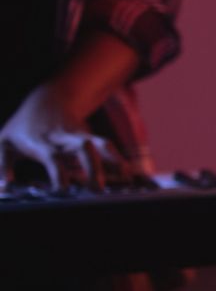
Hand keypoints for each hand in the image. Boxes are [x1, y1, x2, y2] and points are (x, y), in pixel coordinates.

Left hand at [1, 82, 124, 188]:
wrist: (49, 98)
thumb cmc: (23, 126)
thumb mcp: (5, 142)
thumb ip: (1, 164)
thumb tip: (3, 188)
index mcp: (42, 142)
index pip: (53, 159)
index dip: (59, 175)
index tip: (63, 192)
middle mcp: (63, 138)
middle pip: (83, 149)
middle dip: (94, 168)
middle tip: (98, 189)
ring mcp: (80, 136)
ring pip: (99, 144)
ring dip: (113, 161)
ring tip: (125, 178)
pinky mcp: (90, 136)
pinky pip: (107, 146)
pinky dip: (118, 159)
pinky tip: (127, 173)